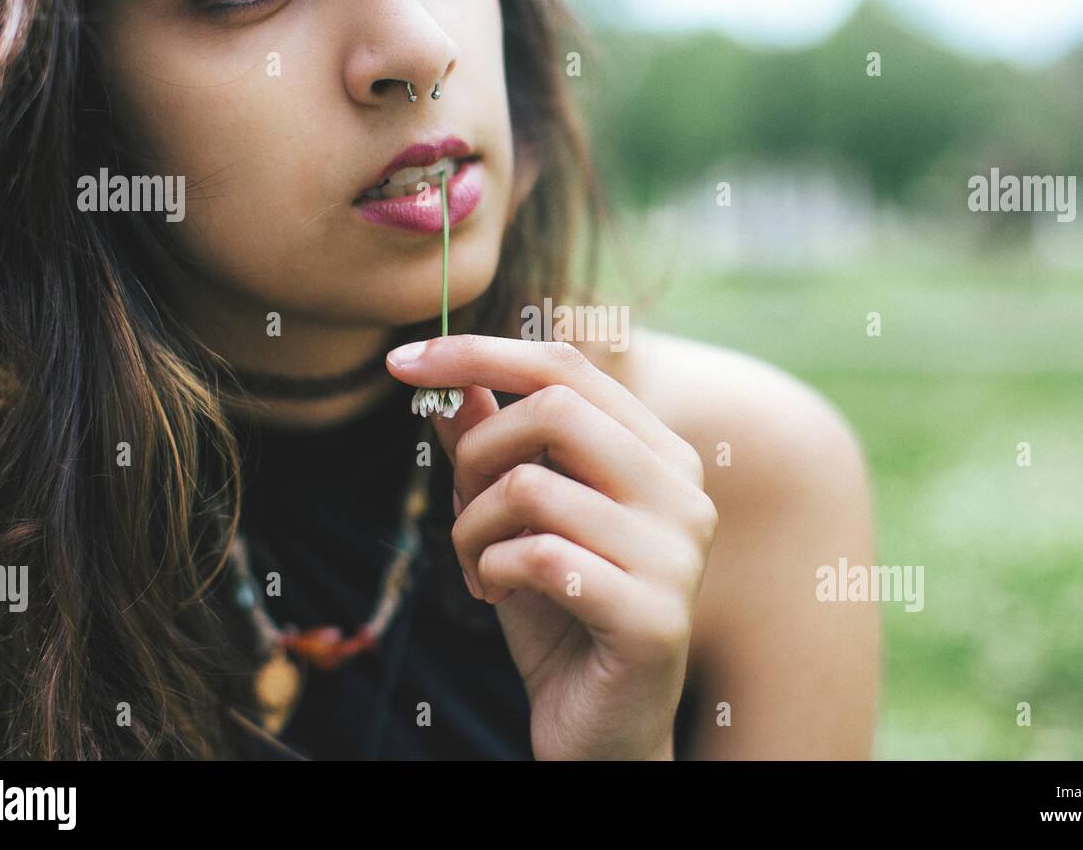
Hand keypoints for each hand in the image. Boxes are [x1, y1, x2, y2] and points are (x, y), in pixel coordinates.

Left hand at [386, 335, 716, 759]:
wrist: (600, 729)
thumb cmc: (558, 615)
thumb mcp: (513, 522)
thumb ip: (493, 450)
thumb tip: (449, 386)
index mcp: (658, 454)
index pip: (566, 365)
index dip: (477, 352)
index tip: (401, 361)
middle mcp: (682, 492)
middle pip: (554, 409)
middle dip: (475, 452)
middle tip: (459, 504)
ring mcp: (676, 553)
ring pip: (532, 487)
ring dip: (471, 528)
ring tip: (476, 566)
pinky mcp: (653, 615)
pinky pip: (536, 557)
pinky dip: (490, 570)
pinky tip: (496, 595)